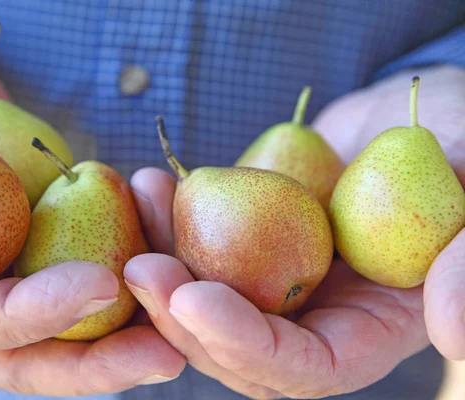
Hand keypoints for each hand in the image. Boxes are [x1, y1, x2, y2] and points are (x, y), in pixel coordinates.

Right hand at [0, 14, 184, 395]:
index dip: (35, 319)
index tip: (97, 285)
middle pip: (40, 344)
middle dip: (101, 356)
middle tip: (168, 351)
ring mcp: (18, 254)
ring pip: (80, 302)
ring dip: (135, 310)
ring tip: (191, 304)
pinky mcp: (52, 220)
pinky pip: (99, 240)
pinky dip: (136, 241)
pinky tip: (174, 236)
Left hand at [123, 65, 464, 398]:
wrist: (415, 117)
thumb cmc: (464, 147)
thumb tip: (452, 333)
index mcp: (369, 327)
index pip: (305, 367)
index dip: (248, 345)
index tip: (192, 299)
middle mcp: (314, 313)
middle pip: (235, 344)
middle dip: (179, 314)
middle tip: (138, 265)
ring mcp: (276, 276)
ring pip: (204, 292)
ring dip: (162, 257)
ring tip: (140, 201)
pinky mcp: (249, 237)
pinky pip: (198, 241)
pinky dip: (169, 217)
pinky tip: (148, 182)